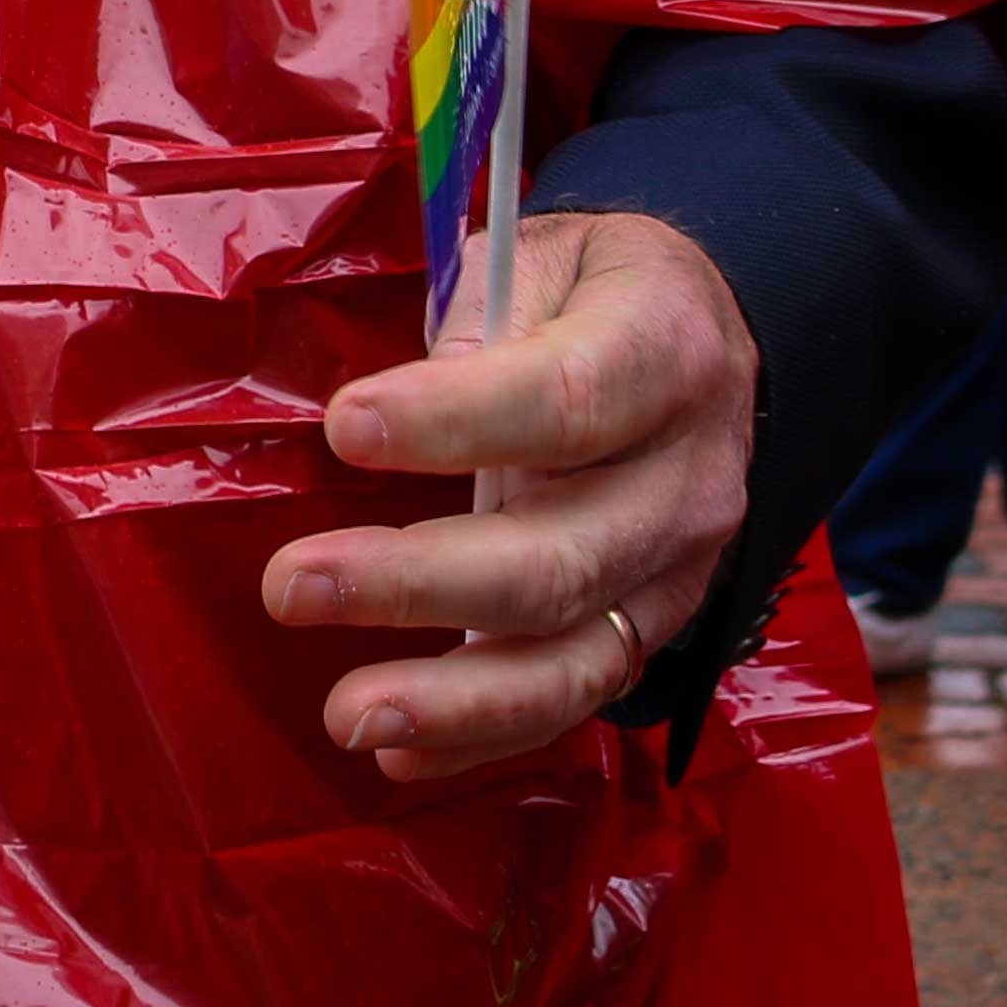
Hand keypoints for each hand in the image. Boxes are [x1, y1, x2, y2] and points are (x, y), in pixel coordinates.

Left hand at [265, 208, 757, 781]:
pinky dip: (485, 736)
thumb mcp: (546, 254)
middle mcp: (689, 481)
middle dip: (419, 581)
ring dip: (455, 698)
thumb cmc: (595, 292)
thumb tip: (394, 400)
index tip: (345, 427)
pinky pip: (572, 696)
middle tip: (291, 586)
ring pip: (576, 656)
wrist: (715, 343)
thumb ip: (478, 314)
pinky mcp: (650, 630)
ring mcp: (679, 573)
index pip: (568, 400)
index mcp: (667, 357)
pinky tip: (398, 752)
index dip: (456, 420)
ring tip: (346, 713)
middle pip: (562, 555)